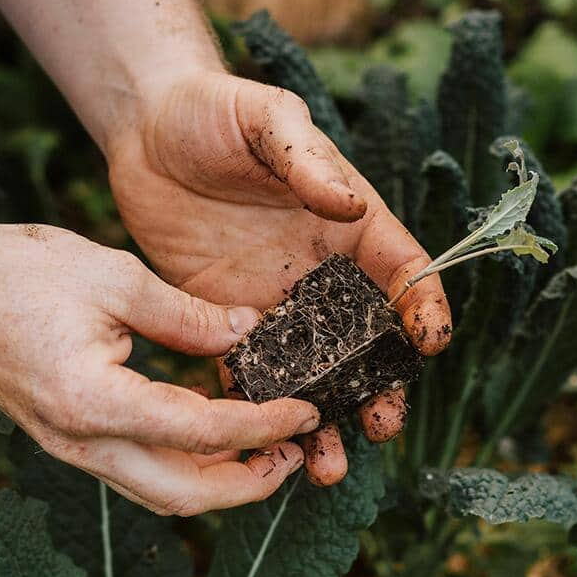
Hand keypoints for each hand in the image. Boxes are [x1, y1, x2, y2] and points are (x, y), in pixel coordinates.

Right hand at [0, 220, 321, 515]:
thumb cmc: (14, 271)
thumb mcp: (112, 276)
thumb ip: (185, 313)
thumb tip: (248, 333)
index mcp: (93, 401)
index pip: (201, 432)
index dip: (264, 425)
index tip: (307, 410)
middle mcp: (78, 442)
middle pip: (182, 494)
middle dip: (248, 484)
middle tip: (295, 451)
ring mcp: (66, 447)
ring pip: (157, 492)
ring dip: (216, 481)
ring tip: (264, 448)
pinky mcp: (61, 437)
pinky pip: (132, 470)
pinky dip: (181, 463)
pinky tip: (208, 429)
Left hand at [106, 69, 453, 484]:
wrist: (145, 130)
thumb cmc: (214, 110)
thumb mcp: (264, 116)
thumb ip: (303, 158)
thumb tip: (344, 203)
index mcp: (348, 221)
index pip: (402, 269)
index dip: (423, 306)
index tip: (431, 344)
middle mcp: (320, 270)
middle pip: (366, 339)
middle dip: (380, 387)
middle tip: (381, 426)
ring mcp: (273, 300)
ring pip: (311, 372)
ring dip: (324, 419)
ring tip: (330, 466)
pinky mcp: (222, 319)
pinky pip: (246, 374)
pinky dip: (259, 412)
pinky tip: (265, 448)